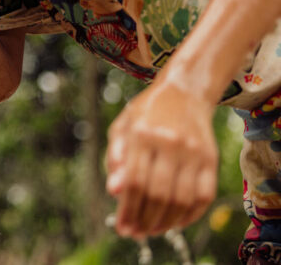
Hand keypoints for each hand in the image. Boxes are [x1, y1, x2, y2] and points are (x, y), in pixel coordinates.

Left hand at [106, 80, 217, 237]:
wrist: (184, 92)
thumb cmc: (146, 113)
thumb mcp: (122, 128)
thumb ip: (115, 158)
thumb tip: (114, 192)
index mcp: (142, 134)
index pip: (135, 182)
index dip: (128, 210)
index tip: (122, 227)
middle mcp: (169, 142)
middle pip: (158, 194)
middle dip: (145, 220)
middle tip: (135, 233)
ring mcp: (194, 151)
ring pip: (181, 199)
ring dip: (166, 222)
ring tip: (152, 230)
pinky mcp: (211, 158)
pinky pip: (204, 196)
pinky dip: (190, 215)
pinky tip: (175, 222)